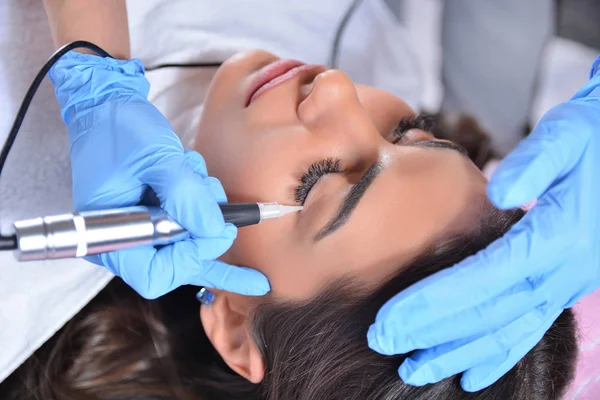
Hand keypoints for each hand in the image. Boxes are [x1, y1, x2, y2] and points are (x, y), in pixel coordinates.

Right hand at [49, 51, 268, 298]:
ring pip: (189, 249)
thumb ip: (185, 194)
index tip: (212, 229)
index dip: (189, 259)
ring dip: (208, 218)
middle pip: (177, 268)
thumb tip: (214, 229)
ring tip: (203, 181)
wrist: (108, 107)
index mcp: (109, 237)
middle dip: (207, 239)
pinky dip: (207, 213)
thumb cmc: (121, 129)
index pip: (155, 275)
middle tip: (231, 220)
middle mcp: (124, 242)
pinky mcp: (157, 218)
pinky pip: (189, 231)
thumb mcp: (156, 156)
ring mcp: (142, 231)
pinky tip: (204, 185)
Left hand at [368, 57, 599, 390]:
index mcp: (559, 236)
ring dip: (458, 353)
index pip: (482, 278)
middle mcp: (564, 272)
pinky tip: (470, 376)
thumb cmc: (593, 137)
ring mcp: (566, 285)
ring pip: (507, 332)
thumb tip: (499, 193)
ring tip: (414, 371)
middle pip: (487, 313)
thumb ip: (535, 161)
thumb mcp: (568, 135)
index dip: (431, 303)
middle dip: (431, 332)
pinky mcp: (563, 286)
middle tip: (382, 342)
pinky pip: (528, 330)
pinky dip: (497, 356)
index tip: (388, 319)